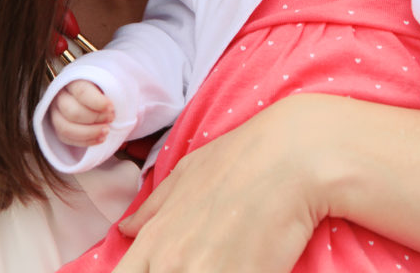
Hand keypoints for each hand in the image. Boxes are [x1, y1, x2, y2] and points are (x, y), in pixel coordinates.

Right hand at [49, 80, 113, 146]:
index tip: (111, 108)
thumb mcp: (108, 82)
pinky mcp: (57, 127)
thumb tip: (116, 103)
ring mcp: (56, 113)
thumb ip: (111, 89)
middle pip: (72, 112)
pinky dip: (84, 141)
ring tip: (106, 131)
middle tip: (111, 118)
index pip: (81, 92)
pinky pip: (66, 139)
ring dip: (89, 133)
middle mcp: (60, 96)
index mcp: (73, 81)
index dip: (97, 102)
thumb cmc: (103, 88)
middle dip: (95, 118)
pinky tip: (100, 139)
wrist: (95, 95)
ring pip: (66, 128)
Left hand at [113, 95, 331, 272]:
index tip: (160, 267)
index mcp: (154, 243)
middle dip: (177, 272)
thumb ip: (155, 207)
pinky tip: (249, 265)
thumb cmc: (240, 158)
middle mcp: (171, 266)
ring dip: (210, 272)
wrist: (291, 158)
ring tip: (226, 258)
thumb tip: (128, 228)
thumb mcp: (189, 172)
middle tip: (204, 259)